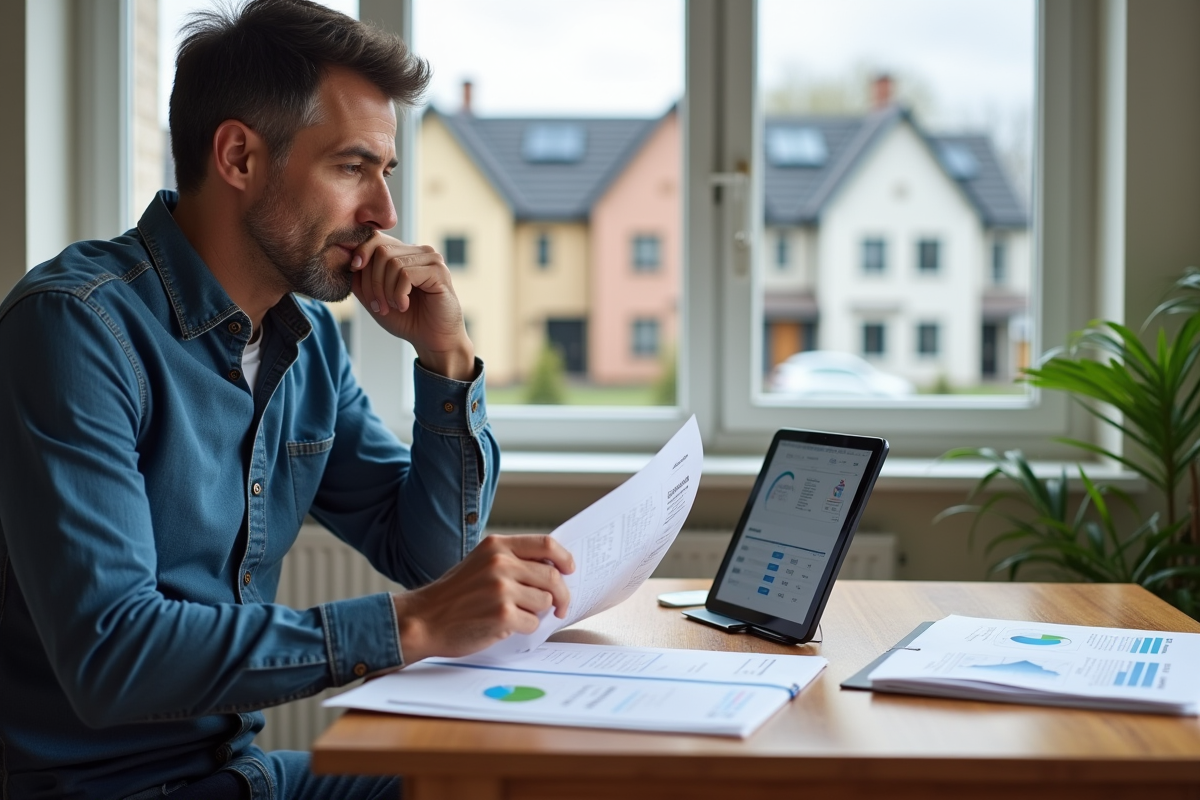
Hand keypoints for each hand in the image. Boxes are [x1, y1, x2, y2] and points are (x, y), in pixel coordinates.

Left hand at [349, 233, 475, 380]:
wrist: (433, 340)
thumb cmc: (407, 320)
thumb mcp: (375, 299)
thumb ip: (361, 280)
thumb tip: (347, 261)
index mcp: (405, 253)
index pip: (376, 238)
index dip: (361, 253)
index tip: (353, 270)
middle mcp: (419, 251)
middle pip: (381, 250)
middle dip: (372, 281)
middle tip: (378, 305)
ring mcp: (431, 260)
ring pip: (393, 263)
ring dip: (386, 291)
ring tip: (393, 306)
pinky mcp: (438, 272)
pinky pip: (406, 274)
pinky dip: (399, 294)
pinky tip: (404, 306)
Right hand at [391, 534, 575, 663]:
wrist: (424, 619)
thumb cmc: (454, 595)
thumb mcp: (480, 563)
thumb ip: (512, 561)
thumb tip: (552, 570)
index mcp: (497, 546)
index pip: (546, 544)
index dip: (564, 558)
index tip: (570, 569)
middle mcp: (500, 563)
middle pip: (552, 577)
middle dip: (562, 595)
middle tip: (560, 606)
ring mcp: (502, 589)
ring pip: (544, 602)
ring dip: (536, 612)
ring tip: (514, 615)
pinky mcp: (503, 614)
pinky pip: (533, 622)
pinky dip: (524, 628)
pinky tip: (504, 626)